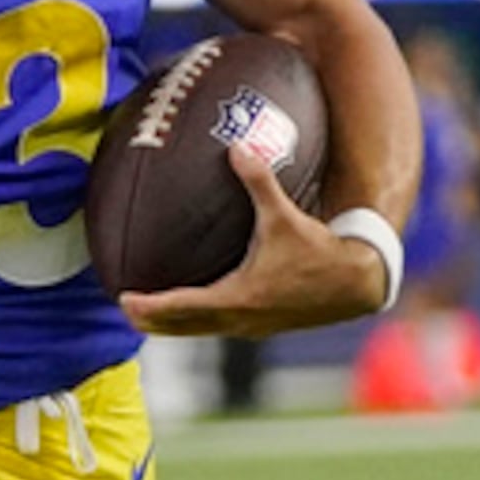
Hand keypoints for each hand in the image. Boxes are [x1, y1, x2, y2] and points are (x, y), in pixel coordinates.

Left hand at [118, 143, 388, 339]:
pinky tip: (187, 309)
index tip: (124, 297)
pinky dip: (195, 322)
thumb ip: (259, 182)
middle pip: (182, 327)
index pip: (182, 305)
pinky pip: (216, 327)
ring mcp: (250, 327)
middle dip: (151, 319)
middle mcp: (240, 319)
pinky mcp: (260, 327)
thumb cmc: (319, 250)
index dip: (150, 304)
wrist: (356, 284)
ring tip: (144, 314)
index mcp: (239, 297)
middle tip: (123, 307)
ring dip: (171, 324)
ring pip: (199, 331)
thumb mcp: (285, 216)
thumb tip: (237, 148)